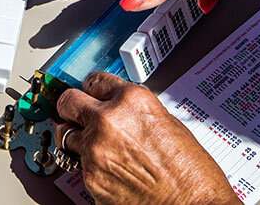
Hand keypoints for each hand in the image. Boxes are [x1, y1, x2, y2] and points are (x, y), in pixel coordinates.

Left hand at [56, 72, 237, 204]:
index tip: (91, 93)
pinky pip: (80, 165)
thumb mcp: (169, 123)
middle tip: (77, 114)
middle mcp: (109, 121)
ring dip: (79, 139)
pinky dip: (91, 166)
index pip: (94, 81)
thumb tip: (121, 109)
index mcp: (131, 101)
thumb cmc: (191, 173)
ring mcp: (96, 151)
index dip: (93, 89)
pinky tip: (112, 170)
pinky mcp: (90, 178)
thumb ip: (137, 111)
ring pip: (67, 135)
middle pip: (69, 102)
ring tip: (98, 147)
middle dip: (73, 108)